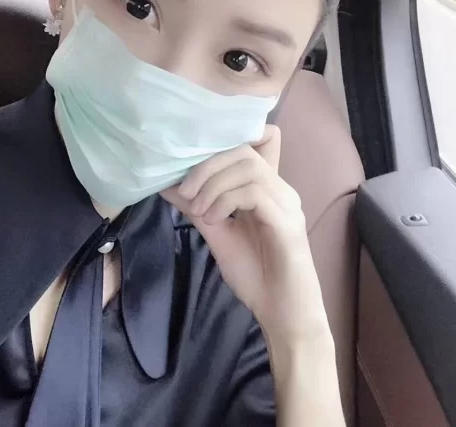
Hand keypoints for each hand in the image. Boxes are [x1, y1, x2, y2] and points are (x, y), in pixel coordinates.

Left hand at [160, 125, 329, 343]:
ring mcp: (286, 204)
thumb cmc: (256, 275)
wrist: (282, 312)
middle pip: (243, 151)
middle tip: (186, 192)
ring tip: (198, 210)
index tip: (192, 166)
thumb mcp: (217, 233)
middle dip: (207, 166)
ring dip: (213, 185)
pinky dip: (226, 202)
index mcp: (266, 189)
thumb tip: (169, 185)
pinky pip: (254, 194)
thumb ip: (197, 208)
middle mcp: (280, 190)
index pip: (254, 143)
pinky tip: (214, 220)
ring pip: (248, 168)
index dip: (223, 144)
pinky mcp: (286, 223)